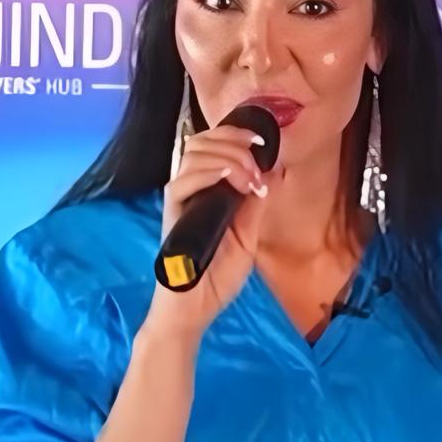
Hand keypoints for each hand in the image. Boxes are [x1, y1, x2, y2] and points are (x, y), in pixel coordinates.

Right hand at [142, 123, 273, 341]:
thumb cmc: (217, 276)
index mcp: (206, 190)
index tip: (261, 141)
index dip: (234, 134)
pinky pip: (182, 182)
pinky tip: (231, 179)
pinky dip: (210, 173)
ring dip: (228, 157)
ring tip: (248, 179)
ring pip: (194, 155)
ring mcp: (179, 201)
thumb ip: (255, 205)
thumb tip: (270, 172)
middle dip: (234, 143)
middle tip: (256, 163)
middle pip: (202, 142)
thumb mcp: (248, 236)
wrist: (196, 308)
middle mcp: (189, 189)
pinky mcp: (171, 215)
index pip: (212, 144)